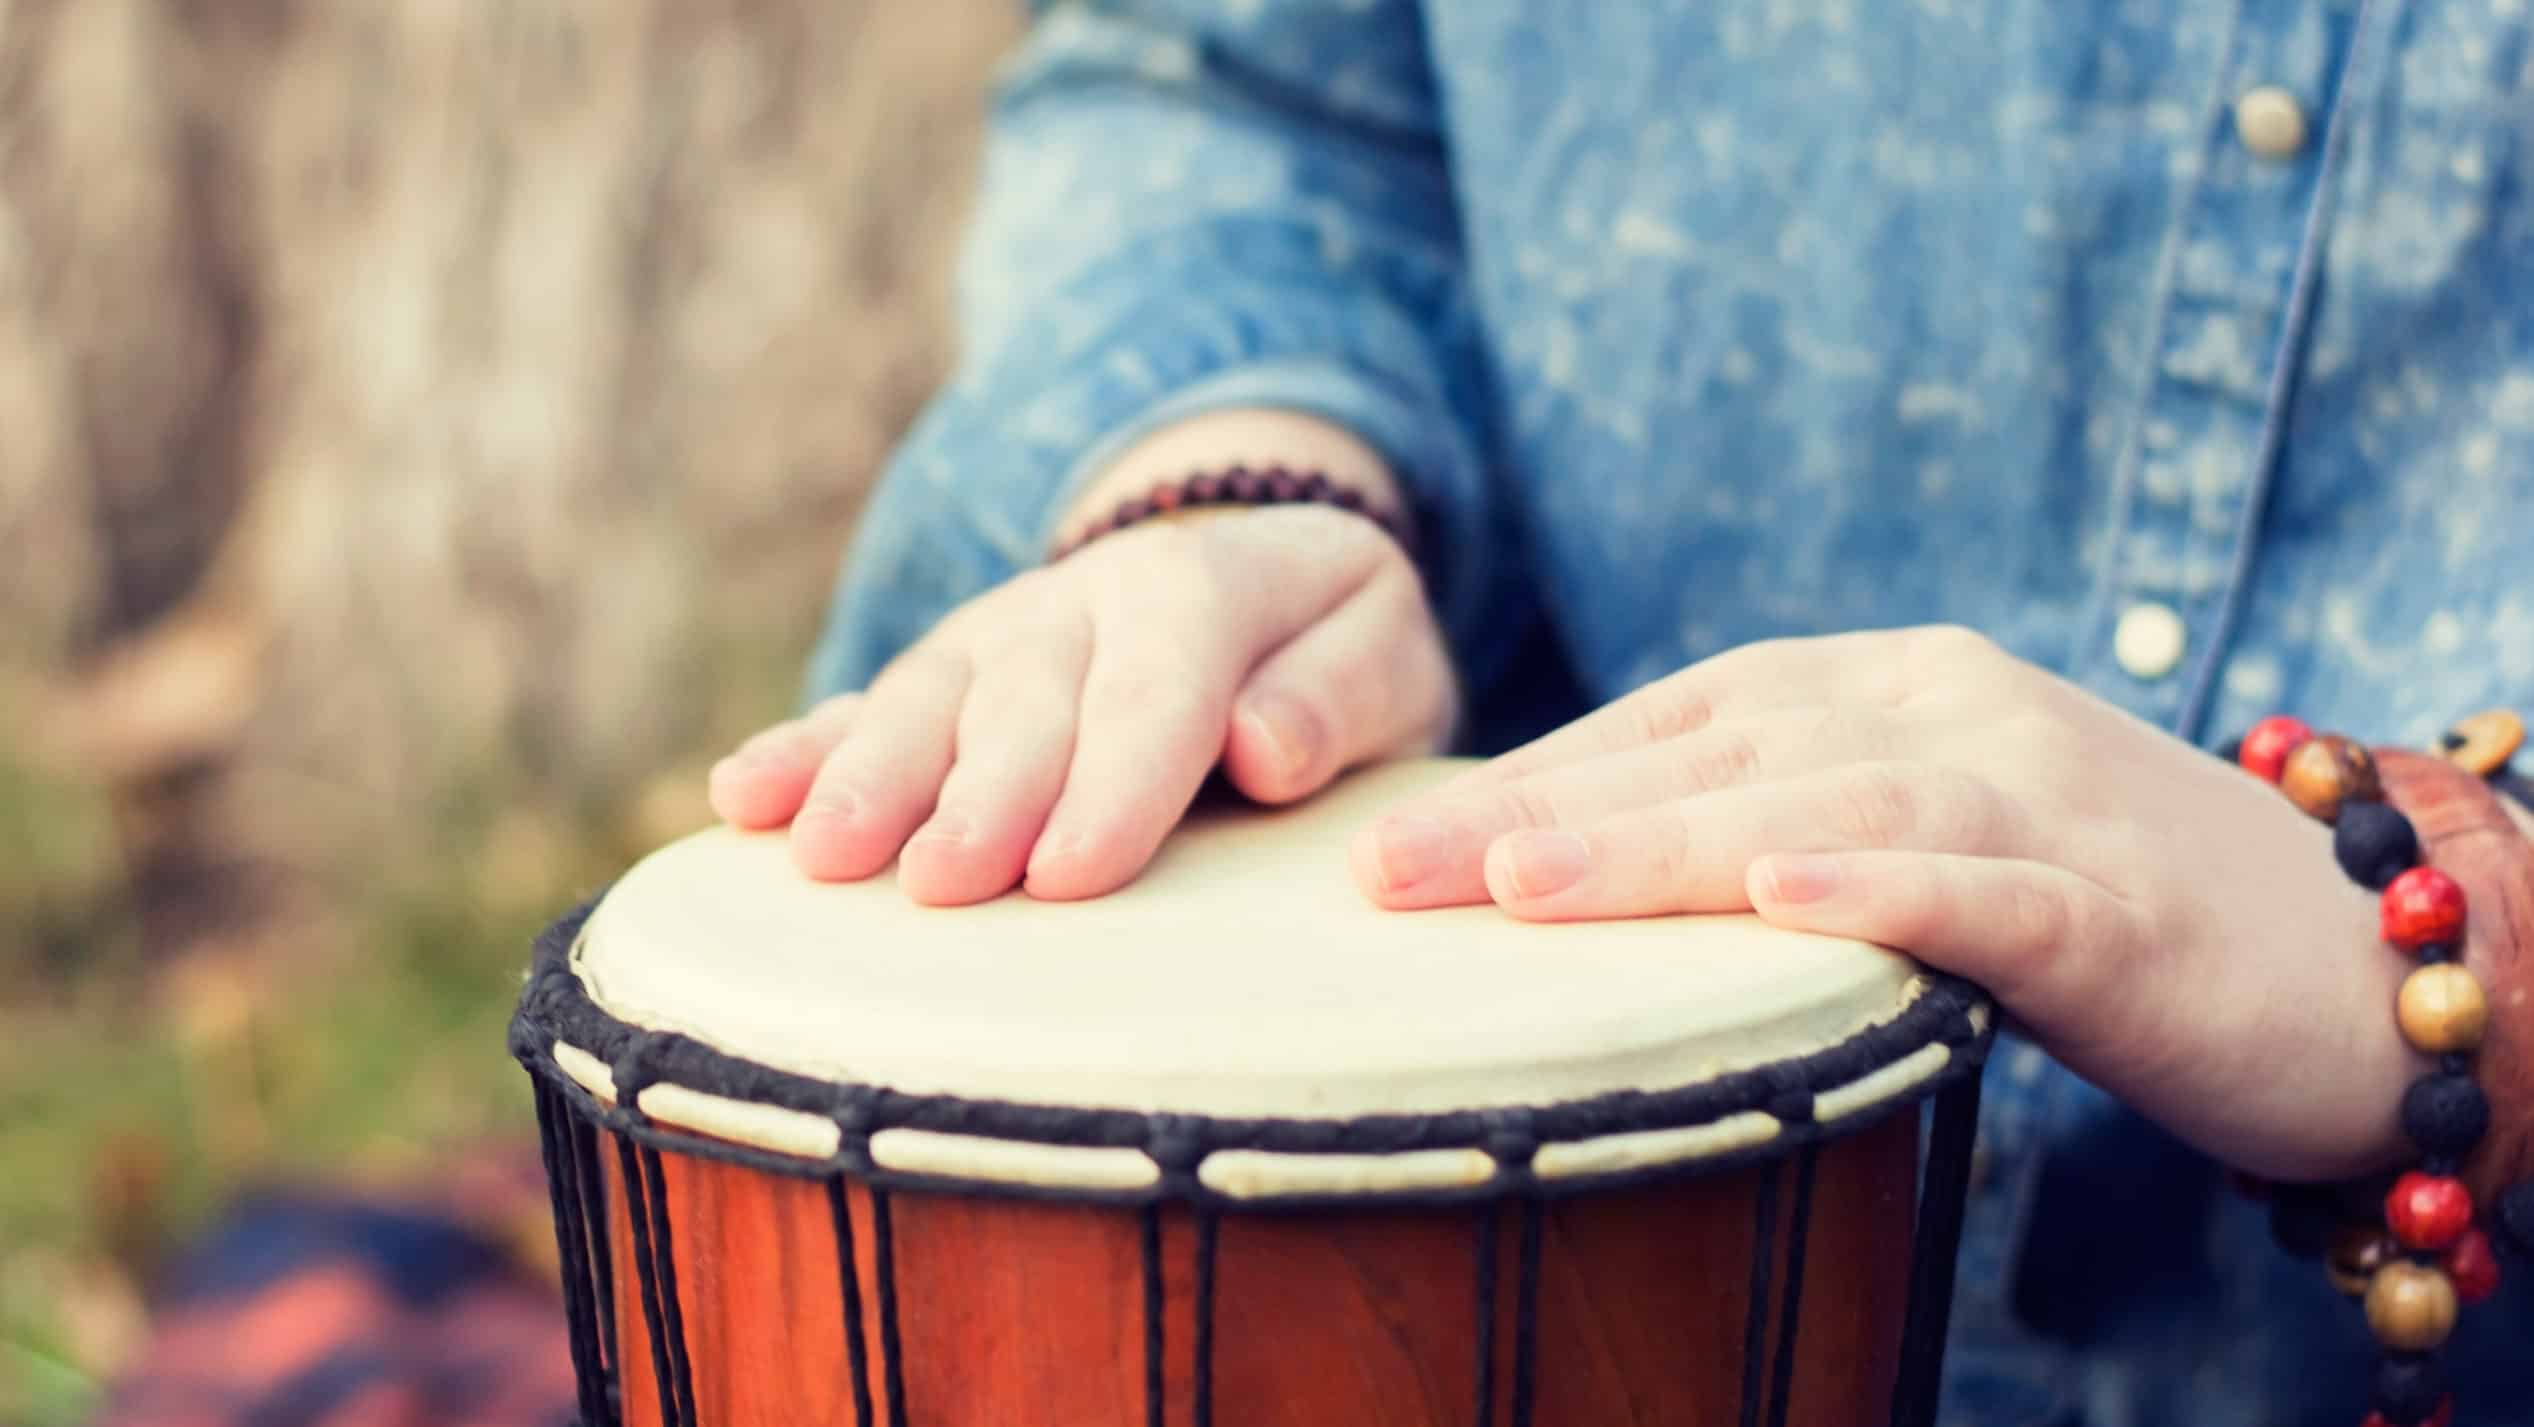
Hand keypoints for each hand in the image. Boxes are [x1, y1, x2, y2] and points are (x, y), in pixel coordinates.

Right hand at [710, 504, 1454, 904]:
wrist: (1256, 577)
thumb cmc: (1328, 654)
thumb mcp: (1384, 651)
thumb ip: (1344, 692)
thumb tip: (1266, 746)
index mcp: (1205, 584)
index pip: (1161, 680)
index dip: (1116, 776)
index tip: (1074, 870)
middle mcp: (1083, 598)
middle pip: (1027, 695)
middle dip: (981, 791)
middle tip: (941, 884)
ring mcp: (999, 632)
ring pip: (928, 697)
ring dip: (871, 775)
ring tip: (823, 857)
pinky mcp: (944, 675)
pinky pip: (865, 705)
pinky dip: (804, 751)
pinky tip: (745, 798)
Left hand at [1351, 624, 2417, 1179]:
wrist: (2350, 952)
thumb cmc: (2094, 900)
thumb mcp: (1912, 837)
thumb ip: (1774, 829)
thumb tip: (1575, 875)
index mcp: (1886, 689)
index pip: (1677, 719)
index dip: (1533, 776)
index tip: (1389, 846)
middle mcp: (1953, 711)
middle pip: (1717, 755)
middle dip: (1540, 814)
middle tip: (1386, 874)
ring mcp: (2043, 800)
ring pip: (1827, 810)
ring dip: (1670, 844)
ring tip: (1527, 881)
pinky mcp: (2124, 910)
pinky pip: (1994, 892)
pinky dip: (1889, 891)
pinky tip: (1786, 901)